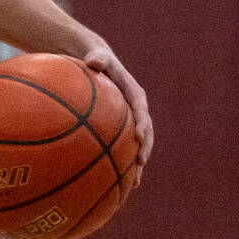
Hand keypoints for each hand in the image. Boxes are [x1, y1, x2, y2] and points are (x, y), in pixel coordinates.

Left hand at [81, 45, 152, 185]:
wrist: (97, 62)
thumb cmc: (96, 59)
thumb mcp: (98, 56)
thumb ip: (98, 58)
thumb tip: (93, 60)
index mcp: (134, 93)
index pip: (140, 110)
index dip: (141, 123)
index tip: (138, 136)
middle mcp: (136, 109)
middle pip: (145, 131)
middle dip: (144, 148)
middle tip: (140, 163)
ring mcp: (129, 120)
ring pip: (137, 144)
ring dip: (137, 162)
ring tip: (134, 182)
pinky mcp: (120, 128)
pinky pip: (123, 147)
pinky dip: (122, 162)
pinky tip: (115, 182)